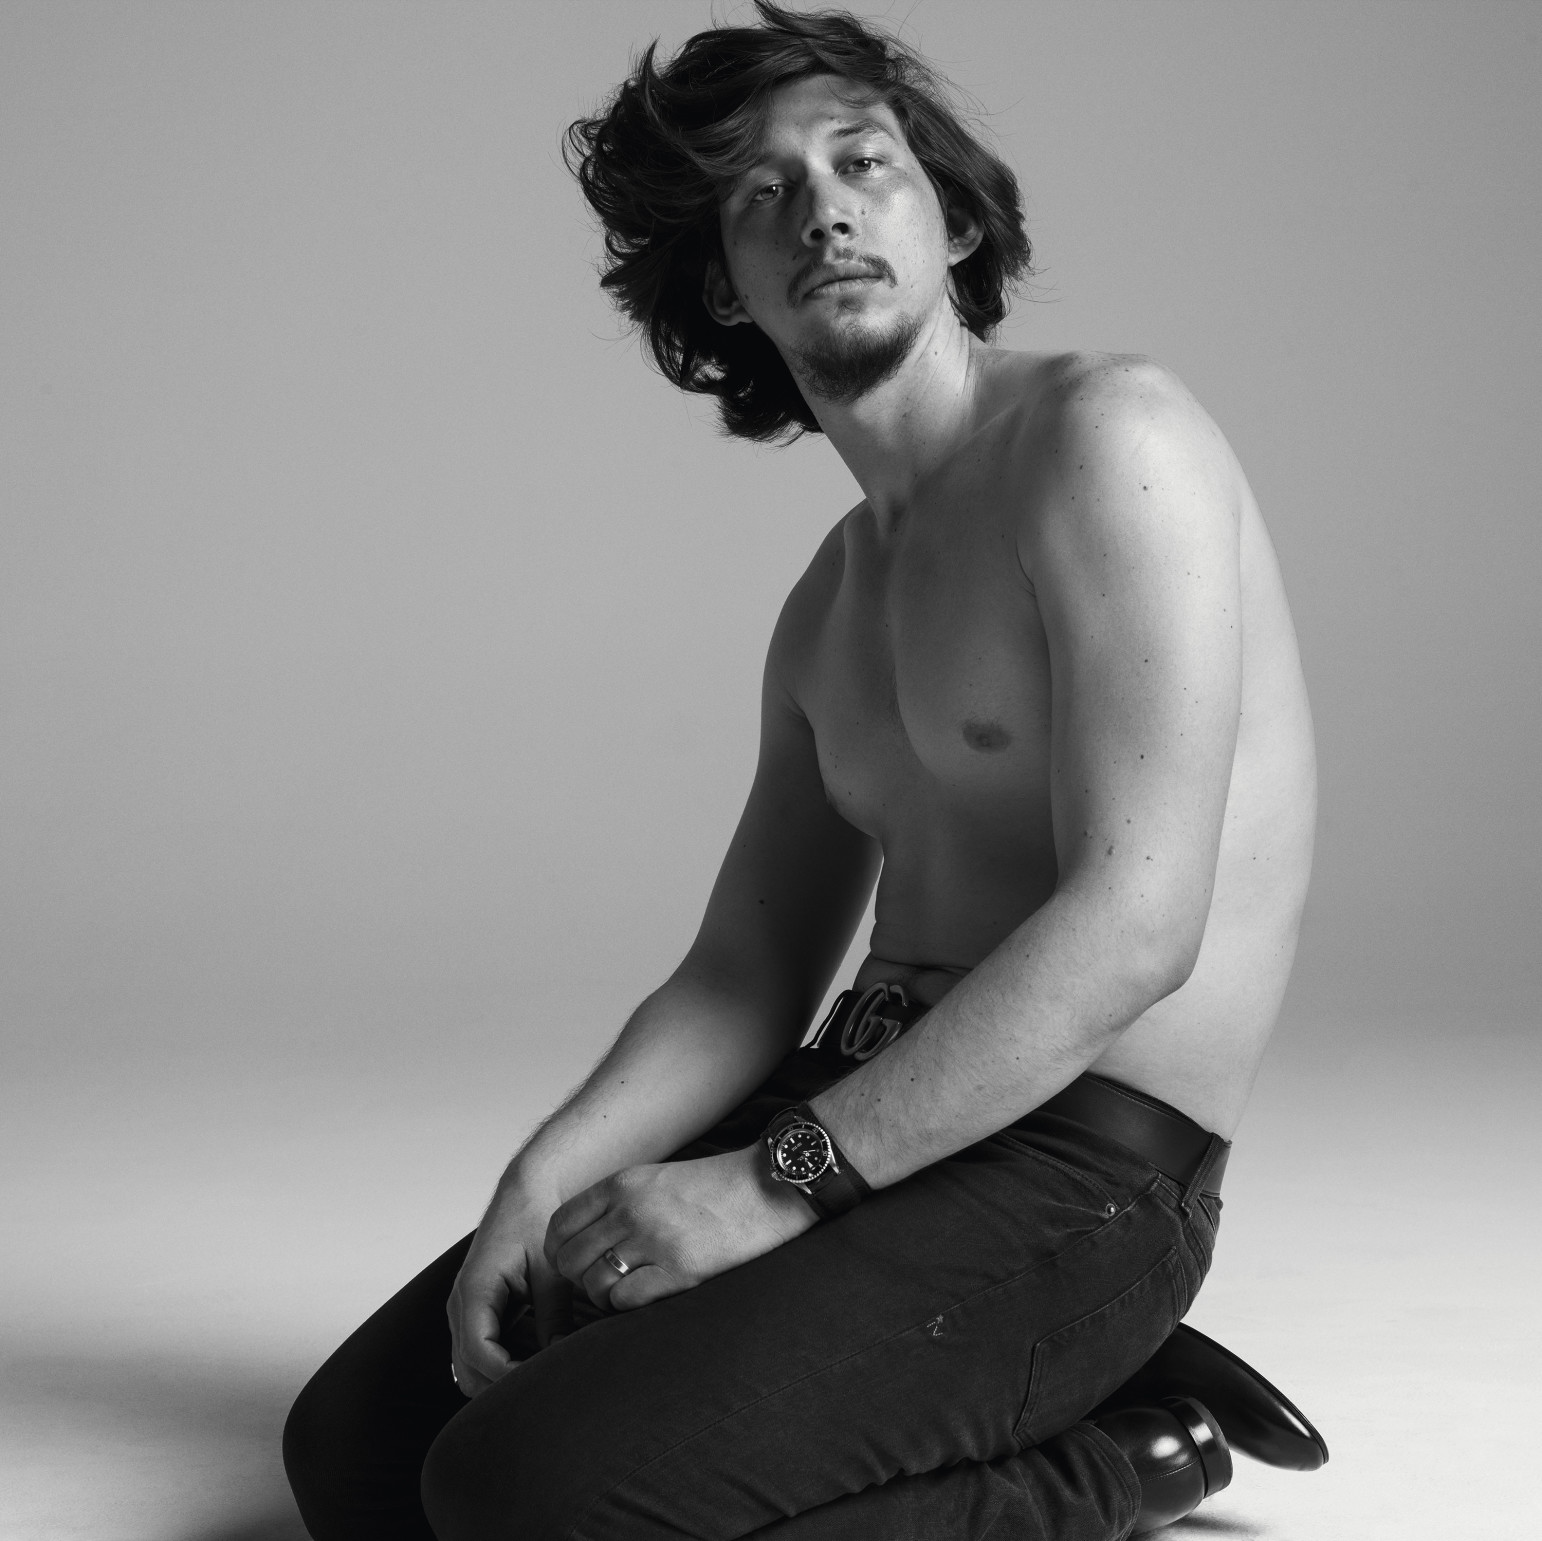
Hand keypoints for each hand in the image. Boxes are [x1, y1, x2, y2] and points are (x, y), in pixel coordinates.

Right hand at [447, 1179, 571, 1397]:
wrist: (522, 1195)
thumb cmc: (533, 1223)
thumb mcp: (550, 1268)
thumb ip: (554, 1314)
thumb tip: (560, 1356)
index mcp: (475, 1291)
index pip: (480, 1352)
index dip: (509, 1375)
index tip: (542, 1379)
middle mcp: (460, 1305)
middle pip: (469, 1372)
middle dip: (504, 1386)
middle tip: (546, 1383)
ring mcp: (462, 1311)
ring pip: (470, 1370)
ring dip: (500, 1380)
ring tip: (541, 1375)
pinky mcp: (473, 1313)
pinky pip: (477, 1355)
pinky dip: (499, 1367)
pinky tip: (532, 1362)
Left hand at [545, 1146, 814, 1310]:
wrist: (769, 1188)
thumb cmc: (717, 1187)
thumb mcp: (658, 1179)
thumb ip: (619, 1203)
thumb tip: (587, 1242)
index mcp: (623, 1184)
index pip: (560, 1224)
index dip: (559, 1250)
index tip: (573, 1263)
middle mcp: (631, 1210)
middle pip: (570, 1258)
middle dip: (578, 1278)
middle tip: (600, 1282)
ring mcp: (654, 1240)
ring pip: (593, 1283)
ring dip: (602, 1296)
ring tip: (625, 1292)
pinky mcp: (679, 1269)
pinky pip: (625, 1300)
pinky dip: (627, 1306)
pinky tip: (647, 1297)